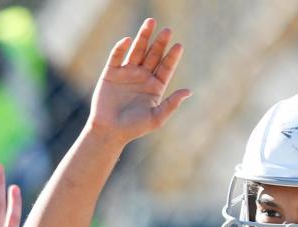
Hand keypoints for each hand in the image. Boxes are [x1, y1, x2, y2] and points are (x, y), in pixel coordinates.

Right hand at [88, 18, 191, 146]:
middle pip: (153, 55)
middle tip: (167, 30)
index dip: (172, 57)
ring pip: (137, 51)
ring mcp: (127, 73)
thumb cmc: (134, 128)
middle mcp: (142, 77)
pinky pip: (117, 57)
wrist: (109, 132)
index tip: (178, 46)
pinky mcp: (111, 73)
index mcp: (155, 86)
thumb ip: (171, 104)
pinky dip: (121, 48)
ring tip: (150, 22)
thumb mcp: (156, 118)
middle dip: (160, 42)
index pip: (165, 67)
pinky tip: (128, 40)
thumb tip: (188, 91)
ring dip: (143, 37)